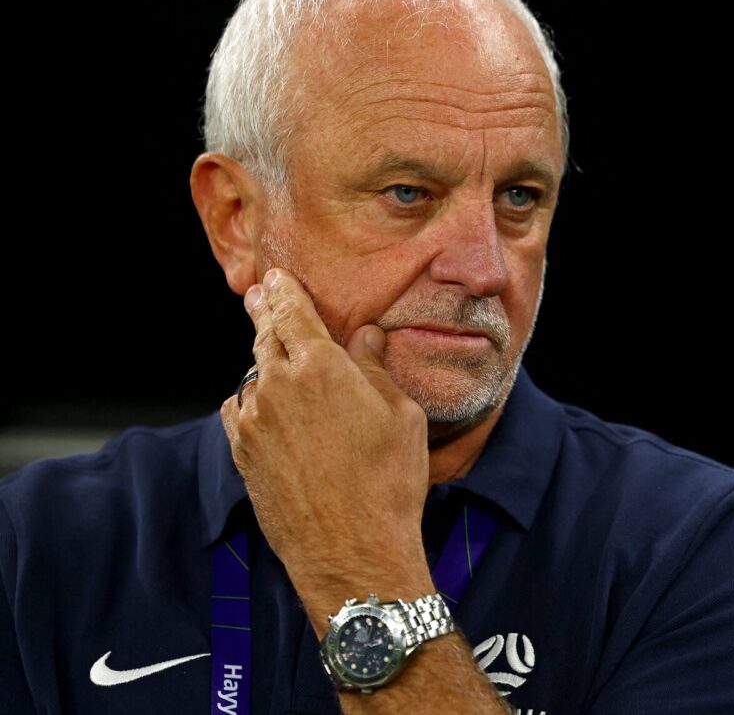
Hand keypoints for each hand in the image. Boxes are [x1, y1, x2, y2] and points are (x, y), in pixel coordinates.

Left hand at [220, 267, 433, 601]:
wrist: (352, 549)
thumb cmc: (388, 482)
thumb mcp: (402, 416)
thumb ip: (375, 369)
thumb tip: (365, 336)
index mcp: (321, 367)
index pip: (292, 312)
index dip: (283, 290)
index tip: (276, 277)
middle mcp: (278, 387)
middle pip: (265, 337)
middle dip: (264, 313)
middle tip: (260, 295)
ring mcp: (254, 423)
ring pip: (252, 376)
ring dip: (261, 361)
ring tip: (270, 352)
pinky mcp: (243, 455)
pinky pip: (239, 412)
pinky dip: (250, 400)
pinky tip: (261, 404)